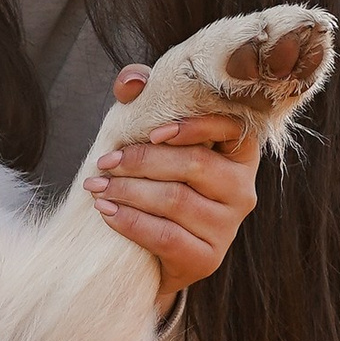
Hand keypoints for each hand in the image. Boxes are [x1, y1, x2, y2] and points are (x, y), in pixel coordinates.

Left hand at [86, 64, 261, 299]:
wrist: (159, 252)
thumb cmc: (160, 182)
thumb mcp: (154, 140)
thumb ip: (145, 102)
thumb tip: (131, 82)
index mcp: (238, 153)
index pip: (230, 129)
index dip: (193, 127)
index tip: (152, 132)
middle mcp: (242, 190)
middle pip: (193, 165)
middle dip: (141, 161)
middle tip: (103, 162)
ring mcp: (227, 227)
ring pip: (176, 201)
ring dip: (129, 191)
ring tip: (97, 188)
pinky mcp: (207, 258)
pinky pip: (167, 236)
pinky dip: (131, 222)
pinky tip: (107, 213)